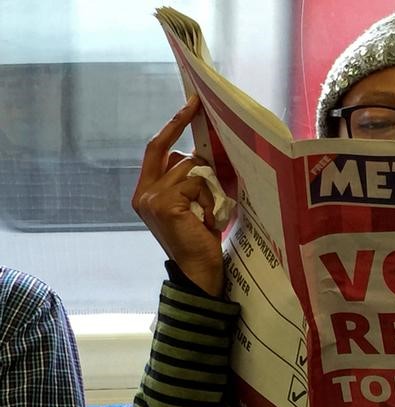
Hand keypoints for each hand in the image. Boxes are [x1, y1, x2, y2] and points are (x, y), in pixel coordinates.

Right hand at [132, 96, 224, 295]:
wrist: (198, 271)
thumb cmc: (200, 239)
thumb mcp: (190, 204)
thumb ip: (187, 180)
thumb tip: (201, 152)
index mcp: (146, 192)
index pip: (157, 148)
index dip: (173, 124)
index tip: (191, 103)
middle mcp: (143, 193)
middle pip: (174, 154)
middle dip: (193, 150)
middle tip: (205, 130)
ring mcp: (151, 198)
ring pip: (190, 168)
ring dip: (208, 188)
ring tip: (209, 213)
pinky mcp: (164, 203)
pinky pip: (195, 183)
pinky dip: (208, 199)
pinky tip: (207, 220)